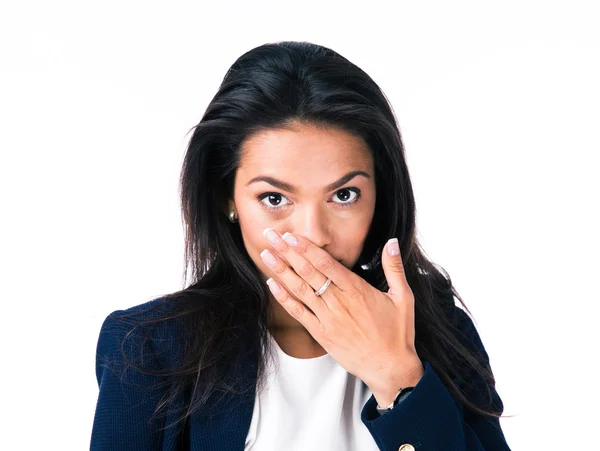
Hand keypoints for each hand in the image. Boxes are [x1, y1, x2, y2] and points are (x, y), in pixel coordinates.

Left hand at [260, 228, 423, 405]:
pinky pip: (298, 313)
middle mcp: (338, 302)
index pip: (325, 263)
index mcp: (356, 290)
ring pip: (299, 290)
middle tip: (270, 235)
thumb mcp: (403, 297)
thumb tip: (392, 242)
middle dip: (287, 252)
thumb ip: (394, 268)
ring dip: (281, 271)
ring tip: (265, 254)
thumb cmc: (397, 333)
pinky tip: (271, 285)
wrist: (390, 368)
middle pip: (307, 272)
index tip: (291, 235)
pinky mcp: (321, 334)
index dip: (306, 248)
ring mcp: (327, 318)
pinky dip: (284, 299)